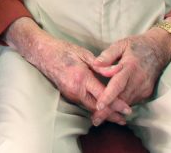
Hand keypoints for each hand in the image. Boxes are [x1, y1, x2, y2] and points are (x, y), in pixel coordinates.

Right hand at [4, 18, 131, 124]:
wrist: (42, 53)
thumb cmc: (63, 50)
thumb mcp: (84, 54)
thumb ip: (101, 65)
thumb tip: (116, 71)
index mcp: (82, 78)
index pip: (103, 95)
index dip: (116, 103)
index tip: (128, 109)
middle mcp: (75, 89)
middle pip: (97, 107)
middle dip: (111, 115)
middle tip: (124, 119)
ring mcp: (70, 94)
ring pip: (90, 108)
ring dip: (103, 113)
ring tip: (116, 117)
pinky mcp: (67, 95)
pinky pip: (83, 104)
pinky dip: (94, 108)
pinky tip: (101, 108)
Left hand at [92, 29, 170, 122]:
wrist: (159, 49)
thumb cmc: (137, 45)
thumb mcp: (121, 44)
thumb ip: (108, 55)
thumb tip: (95, 64)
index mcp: (130, 67)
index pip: (118, 84)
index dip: (108, 96)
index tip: (99, 106)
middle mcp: (138, 80)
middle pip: (121, 98)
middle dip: (108, 111)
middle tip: (95, 120)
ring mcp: (144, 87)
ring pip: (127, 102)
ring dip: (114, 111)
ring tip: (100, 118)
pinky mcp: (146, 92)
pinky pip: (132, 101)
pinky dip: (122, 106)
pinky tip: (112, 111)